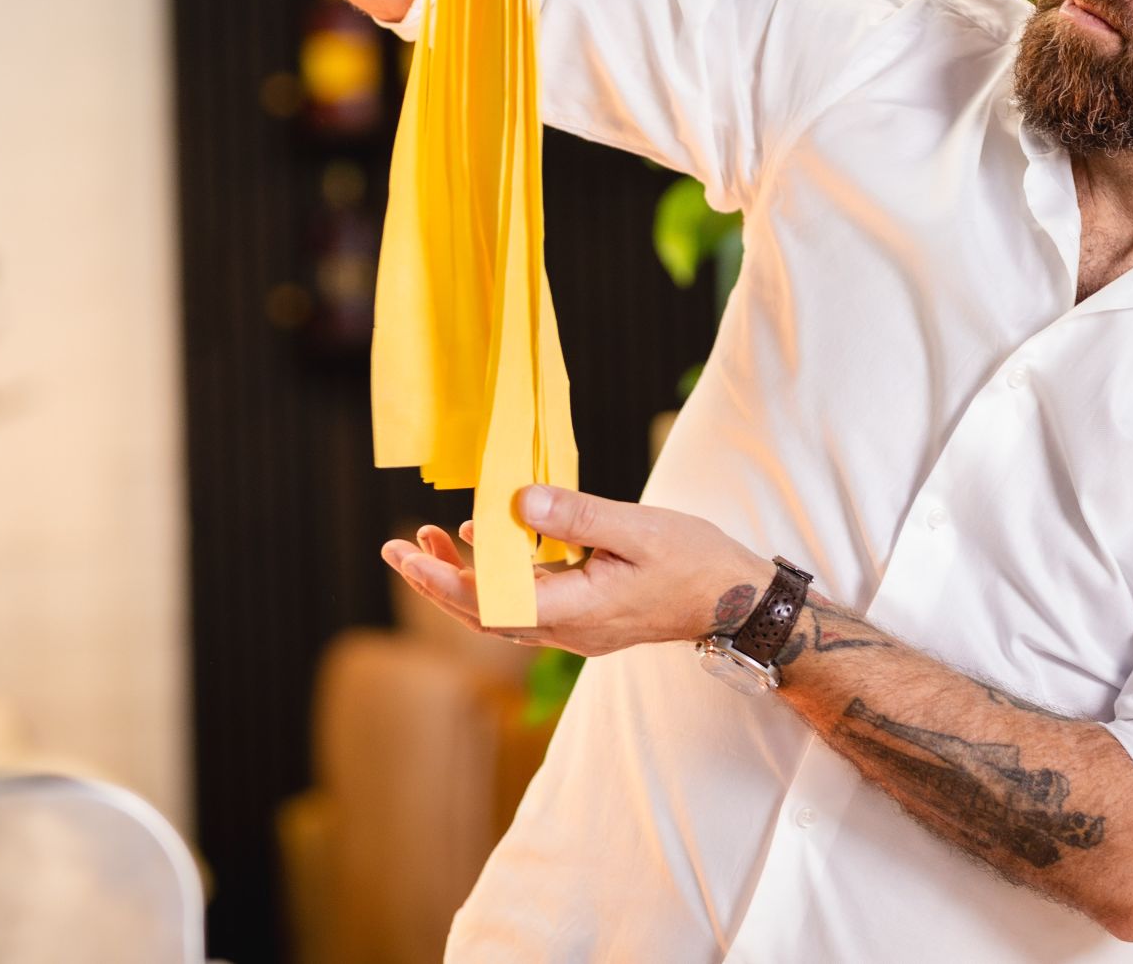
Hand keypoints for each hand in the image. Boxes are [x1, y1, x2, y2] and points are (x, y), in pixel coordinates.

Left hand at [379, 487, 772, 655]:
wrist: (736, 600)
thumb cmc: (695, 560)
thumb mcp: (638, 527)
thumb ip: (576, 516)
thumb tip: (517, 502)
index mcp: (578, 611)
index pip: (491, 605)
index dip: (444, 583)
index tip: (409, 556)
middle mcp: (569, 630)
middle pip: (484, 615)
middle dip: (436, 583)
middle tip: (396, 549)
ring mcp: (576, 629)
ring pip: (501, 612)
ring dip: (461, 580)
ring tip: (427, 539)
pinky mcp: (585, 617)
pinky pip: (526, 604)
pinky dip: (497, 578)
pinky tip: (487, 541)